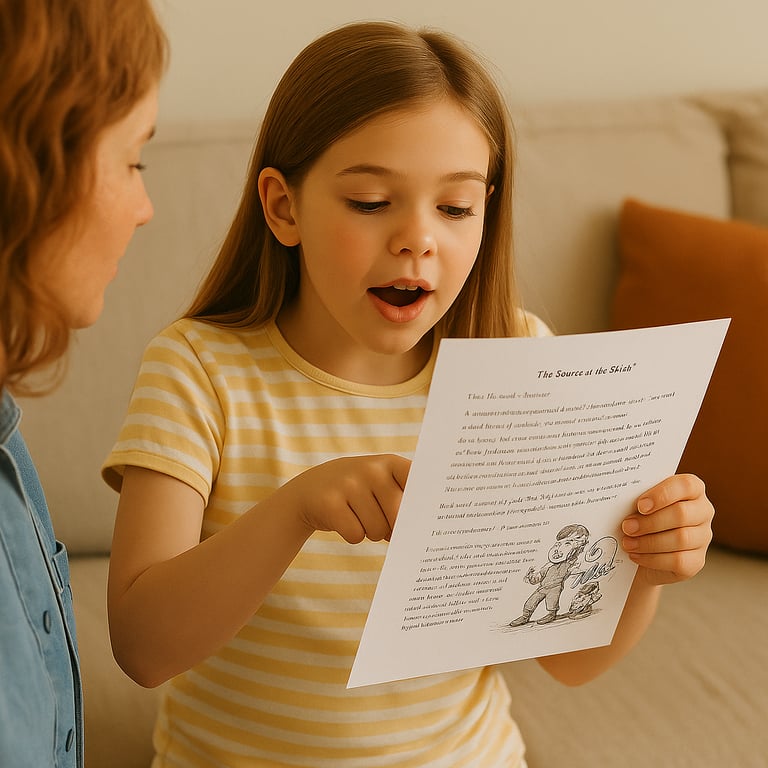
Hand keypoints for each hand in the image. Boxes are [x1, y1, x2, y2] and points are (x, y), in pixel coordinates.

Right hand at [283, 454, 410, 543]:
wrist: (308, 490)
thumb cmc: (357, 492)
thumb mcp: (379, 483)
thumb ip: (402, 498)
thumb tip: (419, 529)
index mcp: (389, 462)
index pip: (417, 483)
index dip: (422, 504)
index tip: (425, 517)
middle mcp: (370, 468)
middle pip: (397, 516)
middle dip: (390, 527)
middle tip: (379, 520)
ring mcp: (348, 483)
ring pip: (377, 530)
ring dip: (370, 532)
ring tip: (358, 516)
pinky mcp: (330, 503)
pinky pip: (356, 535)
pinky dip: (352, 535)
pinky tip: (344, 520)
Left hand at [620, 473, 713, 585]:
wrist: (640, 549)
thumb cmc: (640, 517)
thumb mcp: (637, 503)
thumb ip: (636, 498)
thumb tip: (620, 498)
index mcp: (691, 489)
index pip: (686, 485)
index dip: (662, 494)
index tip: (640, 505)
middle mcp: (702, 511)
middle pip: (682, 514)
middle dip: (650, 522)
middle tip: (627, 527)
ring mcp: (703, 537)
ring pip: (681, 539)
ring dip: (648, 542)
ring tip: (627, 543)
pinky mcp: (697, 561)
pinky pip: (679, 560)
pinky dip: (653, 559)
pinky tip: (636, 555)